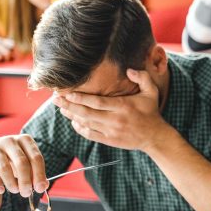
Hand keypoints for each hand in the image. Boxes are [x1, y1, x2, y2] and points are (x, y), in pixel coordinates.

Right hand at [0, 135, 48, 196]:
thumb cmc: (12, 158)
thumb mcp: (26, 161)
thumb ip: (36, 173)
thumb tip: (43, 186)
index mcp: (25, 140)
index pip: (36, 158)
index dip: (39, 174)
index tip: (40, 188)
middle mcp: (10, 141)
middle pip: (21, 162)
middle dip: (25, 181)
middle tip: (26, 193)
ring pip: (4, 167)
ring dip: (11, 183)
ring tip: (15, 191)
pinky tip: (0, 190)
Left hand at [53, 69, 168, 151]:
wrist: (154, 136)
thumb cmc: (151, 111)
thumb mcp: (152, 92)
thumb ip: (142, 78)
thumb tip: (129, 70)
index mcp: (123, 106)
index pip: (97, 102)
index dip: (81, 98)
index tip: (68, 94)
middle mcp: (115, 119)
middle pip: (87, 113)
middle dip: (69, 106)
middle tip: (56, 99)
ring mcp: (111, 131)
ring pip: (86, 123)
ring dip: (72, 116)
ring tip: (61, 108)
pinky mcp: (109, 140)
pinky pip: (90, 135)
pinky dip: (79, 128)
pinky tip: (74, 121)